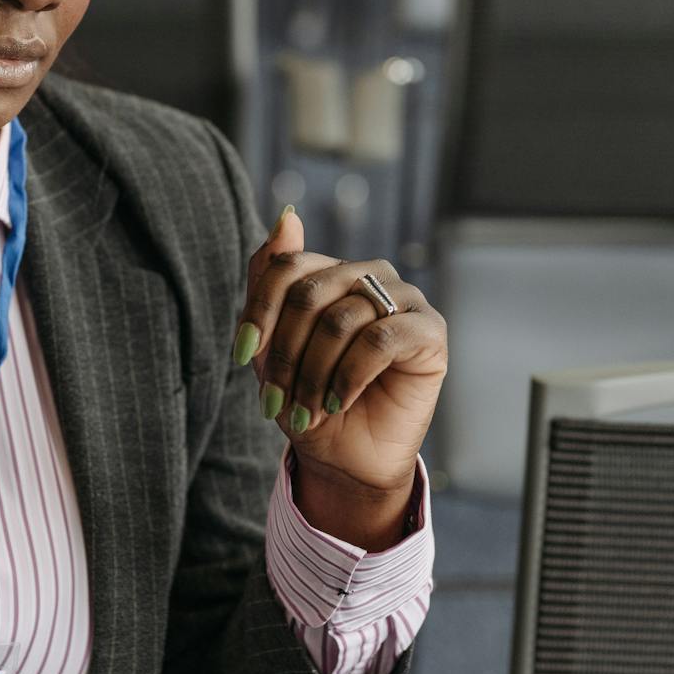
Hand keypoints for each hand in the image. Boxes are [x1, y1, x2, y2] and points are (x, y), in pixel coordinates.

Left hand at [232, 206, 447, 548]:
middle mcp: (371, 276)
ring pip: (342, 319)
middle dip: (285, 353)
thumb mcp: (271, 344)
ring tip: (308, 407)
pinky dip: (349, 376)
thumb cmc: (308, 399)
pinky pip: (380, 339)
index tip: (243, 357)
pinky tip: (338, 401)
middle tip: (277, 398)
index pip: (286, 265)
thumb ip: (271, 278)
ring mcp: (405, 300)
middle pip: (310, 292)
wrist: (344, 458)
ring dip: (313, 373)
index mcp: (333, 272)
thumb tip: (287, 215)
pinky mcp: (430, 331)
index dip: (259, 312)